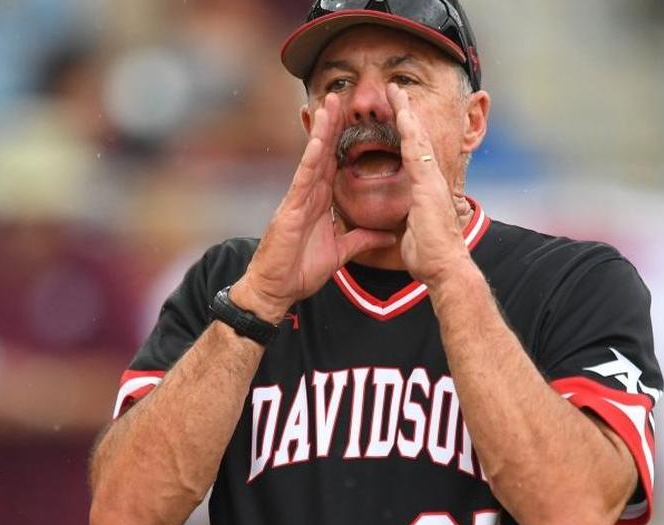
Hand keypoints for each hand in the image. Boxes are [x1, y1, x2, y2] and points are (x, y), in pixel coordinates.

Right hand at [233, 93, 395, 321]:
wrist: (275, 290)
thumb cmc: (299, 271)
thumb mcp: (341, 253)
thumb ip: (362, 240)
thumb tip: (388, 236)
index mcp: (320, 202)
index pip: (335, 164)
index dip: (345, 140)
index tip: (356, 118)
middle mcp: (309, 194)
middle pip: (324, 152)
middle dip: (333, 124)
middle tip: (342, 96)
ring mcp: (298, 198)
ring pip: (313, 157)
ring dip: (321, 130)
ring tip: (329, 103)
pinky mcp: (291, 209)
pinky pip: (303, 179)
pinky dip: (311, 158)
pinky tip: (319, 139)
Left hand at [387, 84, 473, 286]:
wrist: (445, 269)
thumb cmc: (431, 256)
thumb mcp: (416, 230)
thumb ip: (414, 218)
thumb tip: (412, 218)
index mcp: (425, 189)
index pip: (413, 154)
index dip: (405, 132)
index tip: (396, 113)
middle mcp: (431, 180)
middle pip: (417, 139)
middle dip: (406, 113)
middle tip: (395, 89)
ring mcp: (432, 181)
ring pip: (418, 139)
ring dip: (407, 113)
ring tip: (396, 91)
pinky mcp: (428, 186)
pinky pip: (417, 153)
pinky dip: (410, 132)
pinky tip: (403, 114)